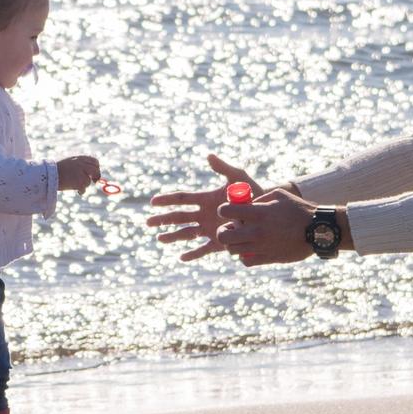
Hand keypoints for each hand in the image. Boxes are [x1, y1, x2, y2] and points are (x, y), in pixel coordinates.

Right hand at [57, 154, 103, 193]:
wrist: (47, 175)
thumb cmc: (55, 169)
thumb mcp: (68, 162)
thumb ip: (79, 164)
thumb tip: (91, 172)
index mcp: (78, 158)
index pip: (94, 161)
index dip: (96, 168)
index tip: (94, 173)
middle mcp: (81, 164)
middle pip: (95, 170)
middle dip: (96, 176)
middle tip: (94, 181)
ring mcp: (80, 173)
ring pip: (89, 181)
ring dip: (84, 185)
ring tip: (76, 185)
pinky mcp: (78, 182)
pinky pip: (84, 188)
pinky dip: (81, 191)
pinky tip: (77, 191)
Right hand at [147, 152, 300, 260]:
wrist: (265, 211)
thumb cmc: (252, 191)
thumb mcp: (238, 177)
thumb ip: (223, 168)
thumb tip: (208, 156)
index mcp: (205, 199)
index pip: (182, 199)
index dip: (167, 200)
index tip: (153, 201)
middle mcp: (204, 214)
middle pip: (179, 217)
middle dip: (163, 220)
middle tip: (147, 222)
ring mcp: (210, 228)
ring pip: (186, 234)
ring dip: (173, 236)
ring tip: (159, 239)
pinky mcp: (219, 241)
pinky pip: (203, 249)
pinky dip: (193, 254)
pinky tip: (182, 257)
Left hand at [198, 193, 315, 265]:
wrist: (318, 230)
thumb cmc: (299, 209)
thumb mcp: (279, 195)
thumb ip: (259, 199)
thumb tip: (246, 205)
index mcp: (258, 213)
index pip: (225, 211)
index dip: (223, 210)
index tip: (228, 211)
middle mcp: (256, 231)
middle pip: (223, 235)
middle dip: (223, 231)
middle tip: (230, 228)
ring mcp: (261, 247)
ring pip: (232, 250)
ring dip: (232, 244)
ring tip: (240, 239)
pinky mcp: (268, 258)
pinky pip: (246, 261)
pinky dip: (244, 256)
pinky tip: (250, 250)